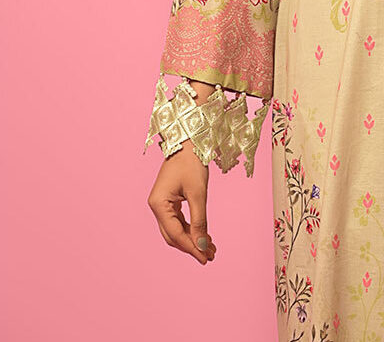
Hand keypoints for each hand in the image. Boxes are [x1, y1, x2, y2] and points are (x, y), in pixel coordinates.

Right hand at [147, 141, 216, 265]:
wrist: (188, 142)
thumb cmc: (192, 163)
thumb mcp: (198, 193)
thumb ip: (200, 220)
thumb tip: (202, 245)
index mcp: (158, 204)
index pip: (175, 234)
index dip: (191, 248)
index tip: (205, 258)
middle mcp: (156, 206)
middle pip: (173, 235)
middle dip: (192, 246)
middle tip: (209, 256)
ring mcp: (162, 204)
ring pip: (176, 230)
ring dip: (192, 239)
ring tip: (210, 249)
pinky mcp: (169, 201)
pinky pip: (179, 221)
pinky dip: (191, 229)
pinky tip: (204, 235)